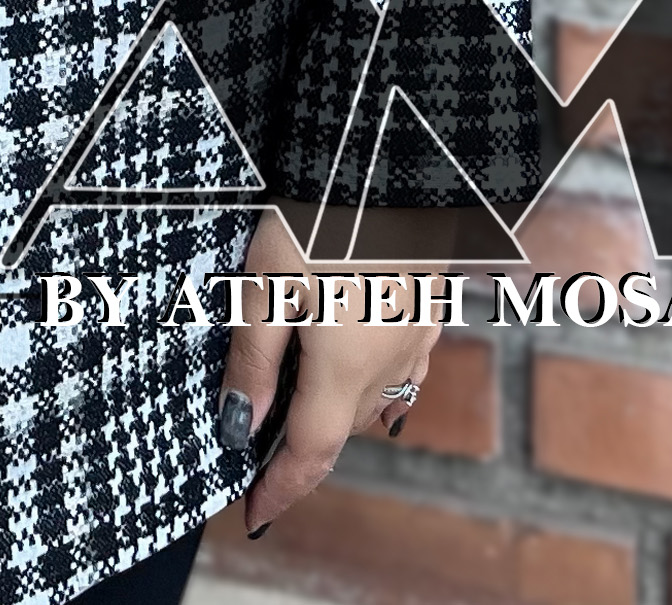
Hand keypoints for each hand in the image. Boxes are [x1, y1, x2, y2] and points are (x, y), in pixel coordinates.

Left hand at [220, 206, 443, 537]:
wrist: (389, 155)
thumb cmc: (320, 214)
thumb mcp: (265, 284)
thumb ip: (252, 361)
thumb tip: (239, 428)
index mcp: (347, 370)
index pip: (311, 455)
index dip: (279, 490)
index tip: (252, 515)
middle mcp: (392, 365)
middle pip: (340, 427)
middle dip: (300, 443)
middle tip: (257, 444)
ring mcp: (419, 336)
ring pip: (373, 398)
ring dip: (335, 409)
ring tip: (297, 401)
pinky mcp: (432, 304)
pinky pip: (401, 365)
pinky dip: (370, 378)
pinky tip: (356, 362)